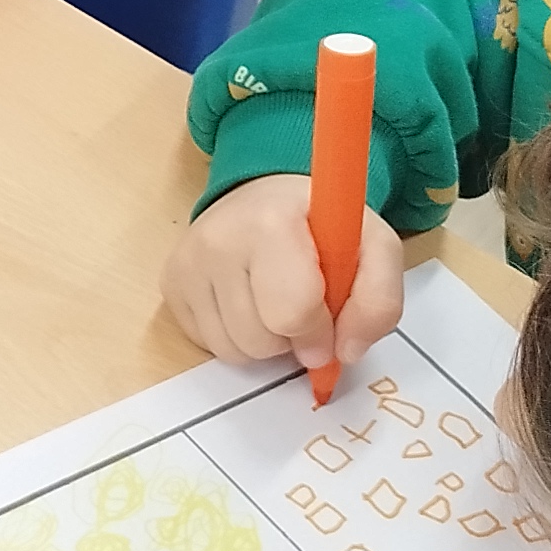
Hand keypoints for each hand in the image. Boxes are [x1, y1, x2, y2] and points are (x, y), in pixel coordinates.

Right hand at [164, 173, 409, 376]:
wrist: (267, 197)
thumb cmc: (323, 226)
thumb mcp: (375, 247)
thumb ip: (379, 301)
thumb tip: (345, 353)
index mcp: (271, 221)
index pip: (292, 313)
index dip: (320, 333)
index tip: (329, 321)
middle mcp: (217, 237)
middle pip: (260, 341)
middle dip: (290, 339)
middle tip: (302, 305)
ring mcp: (187, 260)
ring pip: (232, 351)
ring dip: (264, 342)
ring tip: (274, 303)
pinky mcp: (170, 281)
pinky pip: (208, 345)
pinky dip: (235, 337)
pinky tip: (247, 302)